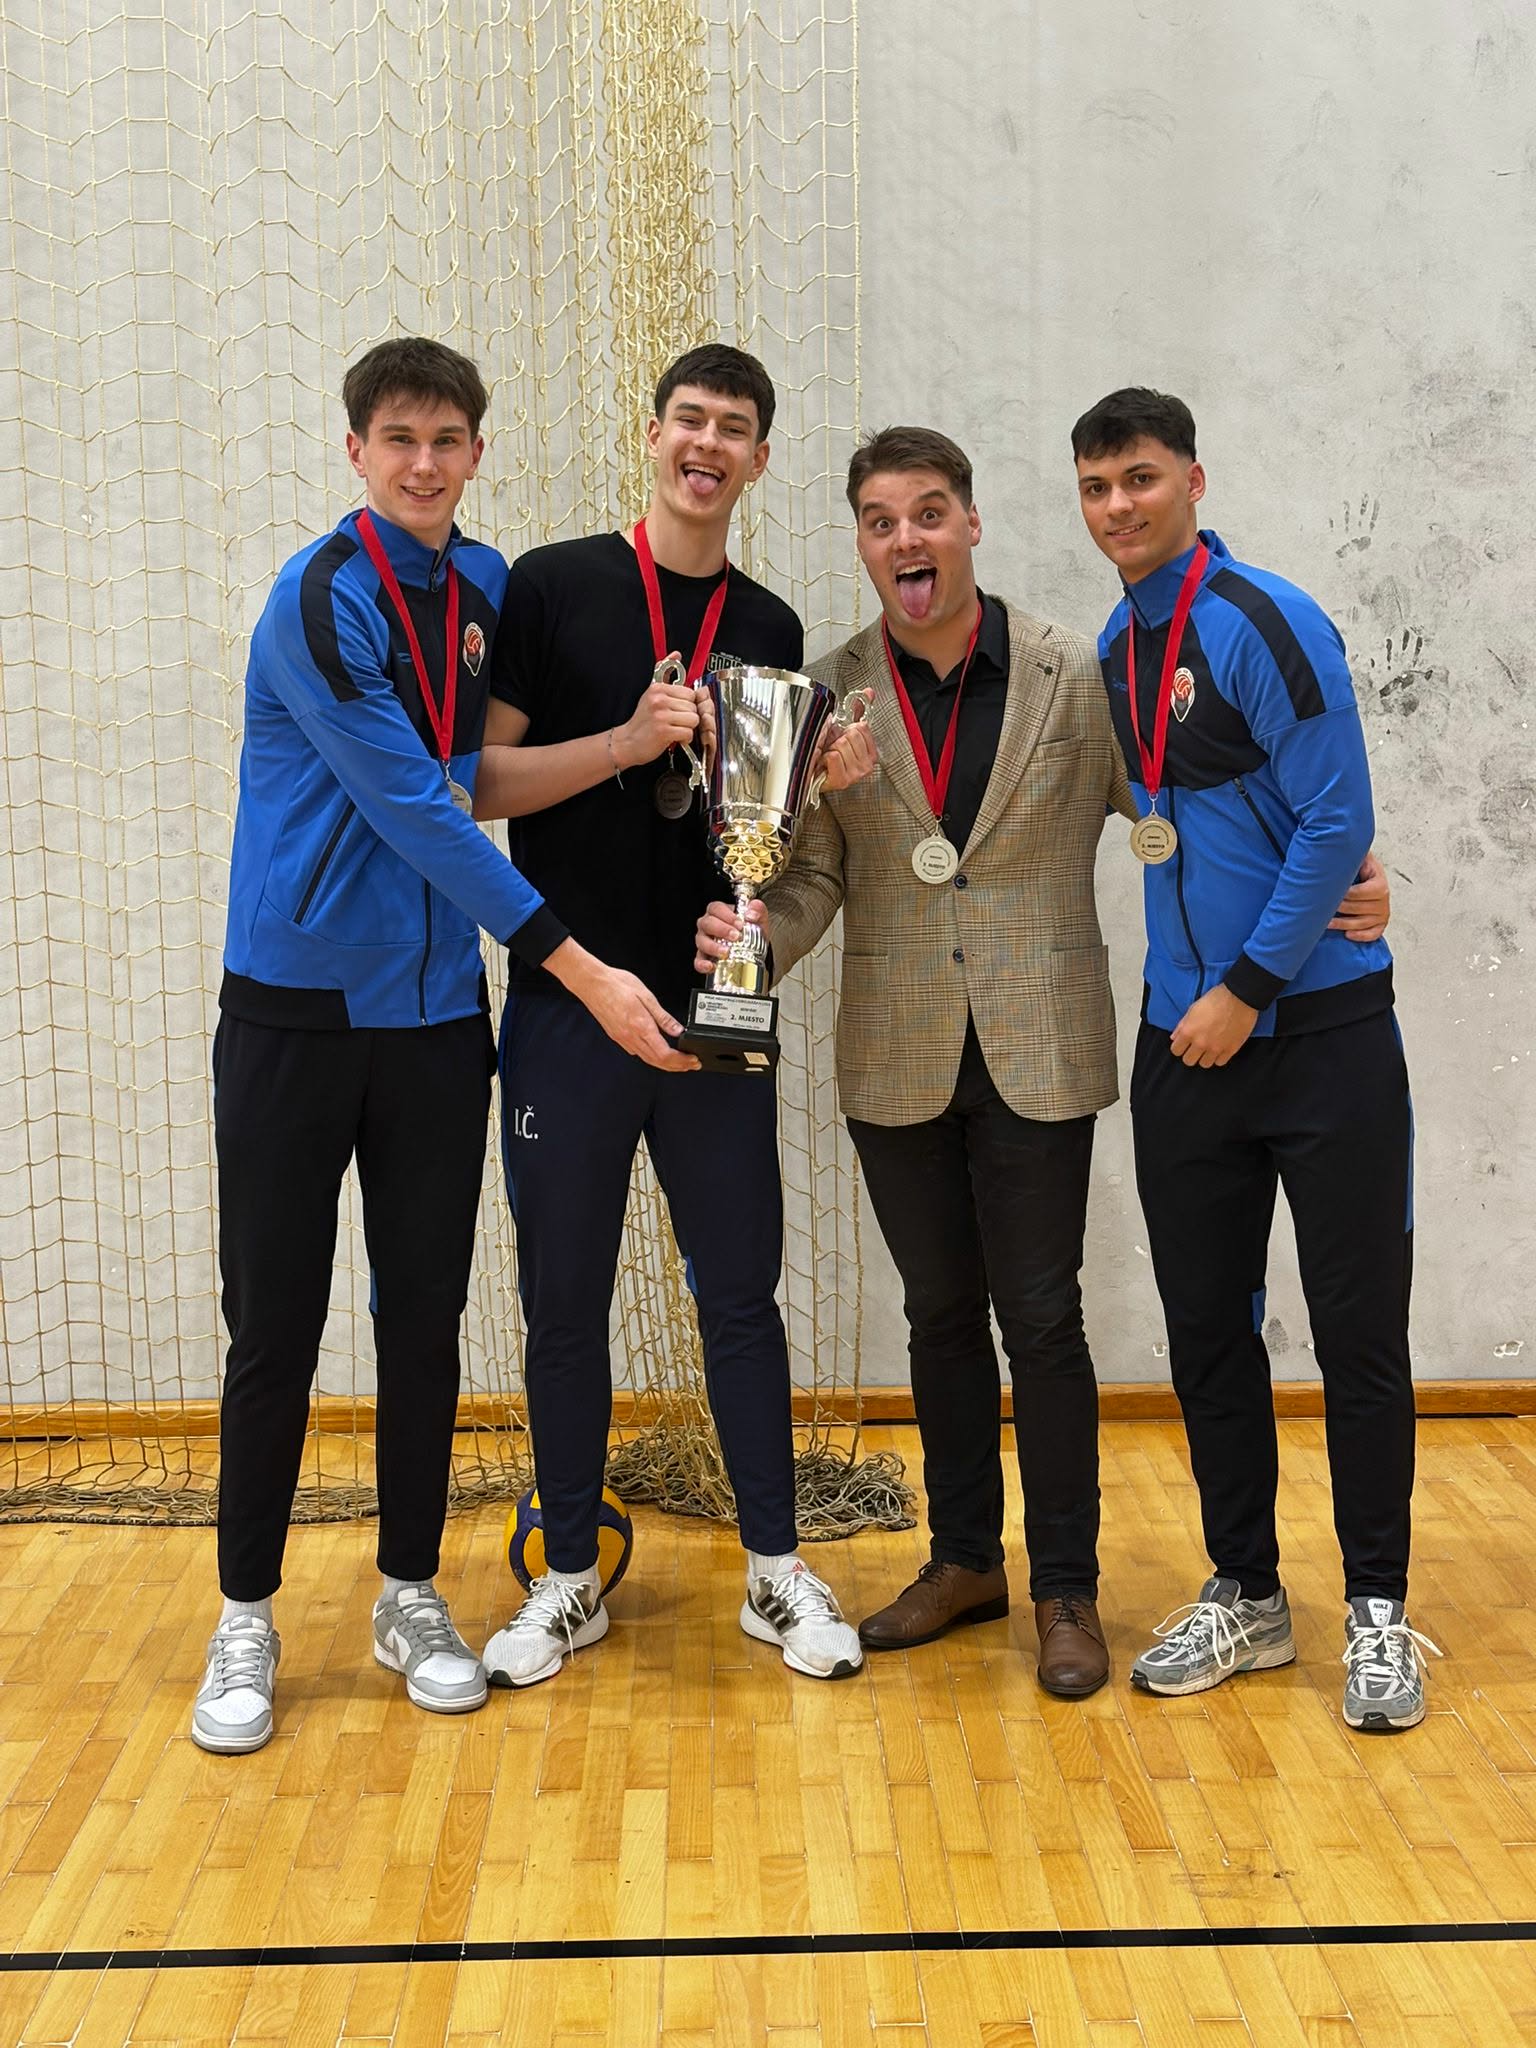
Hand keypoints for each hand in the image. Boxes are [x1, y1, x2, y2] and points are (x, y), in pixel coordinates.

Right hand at [544, 941, 699, 1070]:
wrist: (591, 983)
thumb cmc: (616, 984)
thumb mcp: (646, 996)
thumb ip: (663, 1017)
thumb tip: (678, 1031)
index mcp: (640, 1026)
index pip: (664, 1054)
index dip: (681, 1061)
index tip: (693, 1060)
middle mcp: (631, 1037)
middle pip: (658, 1061)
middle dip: (677, 1067)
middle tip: (692, 1065)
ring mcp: (623, 1039)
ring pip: (648, 1059)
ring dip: (665, 1064)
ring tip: (680, 1062)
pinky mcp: (617, 1037)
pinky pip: (637, 1052)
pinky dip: (652, 1057)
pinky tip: (658, 1052)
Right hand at [614, 658, 700, 767]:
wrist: (627, 742)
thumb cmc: (642, 720)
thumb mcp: (651, 693)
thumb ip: (665, 672)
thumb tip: (676, 654)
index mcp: (658, 688)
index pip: (690, 693)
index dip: (687, 704)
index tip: (678, 710)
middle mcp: (659, 700)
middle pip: (693, 707)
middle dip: (688, 717)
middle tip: (676, 722)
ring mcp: (661, 716)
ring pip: (694, 719)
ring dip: (688, 728)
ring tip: (675, 729)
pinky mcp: (664, 732)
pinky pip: (688, 733)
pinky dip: (685, 738)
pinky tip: (675, 737)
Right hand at [695, 897, 768, 975]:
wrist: (754, 951)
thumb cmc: (751, 931)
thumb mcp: (759, 919)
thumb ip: (758, 910)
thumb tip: (751, 914)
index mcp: (719, 912)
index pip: (716, 908)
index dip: (726, 915)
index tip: (739, 924)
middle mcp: (708, 925)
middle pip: (707, 923)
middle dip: (721, 930)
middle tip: (735, 937)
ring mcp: (703, 941)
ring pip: (701, 941)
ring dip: (713, 947)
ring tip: (726, 952)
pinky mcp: (703, 958)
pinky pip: (698, 961)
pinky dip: (703, 964)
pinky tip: (712, 966)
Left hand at [814, 707, 876, 791]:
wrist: (810, 773)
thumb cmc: (826, 753)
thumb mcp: (843, 730)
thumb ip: (857, 711)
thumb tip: (869, 692)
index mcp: (870, 753)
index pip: (863, 727)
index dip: (848, 728)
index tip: (842, 737)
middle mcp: (866, 766)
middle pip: (853, 734)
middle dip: (838, 737)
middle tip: (833, 747)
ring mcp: (856, 774)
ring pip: (842, 744)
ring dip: (830, 748)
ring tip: (828, 756)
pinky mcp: (842, 780)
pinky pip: (834, 756)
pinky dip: (825, 757)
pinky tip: (824, 763)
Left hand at [1169, 986, 1258, 1068]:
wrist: (1240, 997)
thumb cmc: (1215, 999)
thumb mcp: (1193, 1009)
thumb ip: (1182, 1025)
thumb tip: (1174, 1037)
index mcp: (1189, 1031)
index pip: (1176, 1050)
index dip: (1179, 1047)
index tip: (1184, 1044)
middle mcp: (1200, 1043)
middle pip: (1189, 1061)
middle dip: (1191, 1054)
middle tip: (1196, 1047)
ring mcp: (1216, 1048)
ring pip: (1204, 1064)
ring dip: (1205, 1057)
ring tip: (1209, 1048)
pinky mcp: (1231, 1049)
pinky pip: (1220, 1062)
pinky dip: (1219, 1057)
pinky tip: (1220, 1048)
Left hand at [1329, 848, 1390, 941]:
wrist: (1371, 875)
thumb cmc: (1362, 868)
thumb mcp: (1360, 858)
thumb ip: (1351, 856)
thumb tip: (1335, 845)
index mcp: (1379, 883)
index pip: (1361, 893)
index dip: (1345, 895)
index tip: (1330, 893)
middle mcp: (1384, 900)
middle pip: (1358, 909)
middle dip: (1339, 908)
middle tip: (1321, 907)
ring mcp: (1383, 913)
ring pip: (1362, 923)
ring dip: (1342, 924)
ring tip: (1326, 923)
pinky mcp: (1381, 924)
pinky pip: (1374, 933)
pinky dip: (1362, 936)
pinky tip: (1348, 934)